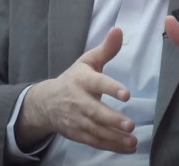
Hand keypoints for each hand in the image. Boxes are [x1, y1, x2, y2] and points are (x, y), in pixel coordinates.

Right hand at [16, 28, 136, 153]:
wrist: (45, 102)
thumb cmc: (75, 78)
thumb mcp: (88, 61)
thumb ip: (106, 49)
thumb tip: (118, 30)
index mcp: (82, 80)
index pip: (97, 83)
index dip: (111, 88)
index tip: (127, 94)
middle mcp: (78, 101)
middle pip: (95, 112)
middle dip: (112, 119)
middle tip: (130, 124)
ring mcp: (76, 119)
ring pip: (95, 130)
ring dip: (114, 137)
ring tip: (132, 140)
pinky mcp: (77, 134)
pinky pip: (94, 141)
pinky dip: (110, 146)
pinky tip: (127, 147)